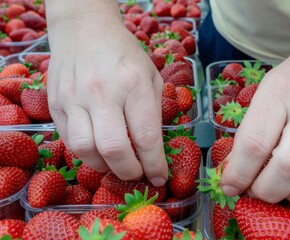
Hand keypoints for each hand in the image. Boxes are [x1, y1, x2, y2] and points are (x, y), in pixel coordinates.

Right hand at [47, 16, 166, 184]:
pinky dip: (87, 154)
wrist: (84, 30)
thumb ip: (155, 110)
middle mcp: (102, 91)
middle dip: (129, 172)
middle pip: (114, 149)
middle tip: (137, 174)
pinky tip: (99, 150)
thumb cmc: (125, 54)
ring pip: (86, 150)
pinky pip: (69, 140)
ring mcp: (74, 97)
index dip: (154, 164)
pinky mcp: (56, 103)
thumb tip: (155, 148)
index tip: (159, 177)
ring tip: (117, 164)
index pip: (146, 136)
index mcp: (134, 83)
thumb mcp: (151, 75)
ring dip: (104, 167)